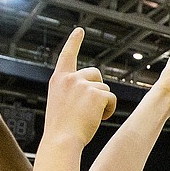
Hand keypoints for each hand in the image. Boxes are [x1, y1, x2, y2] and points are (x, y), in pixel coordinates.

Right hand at [44, 28, 116, 146]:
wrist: (61, 140)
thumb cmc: (61, 128)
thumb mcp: (61, 103)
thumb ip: (72, 91)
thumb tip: (95, 90)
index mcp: (58, 80)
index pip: (67, 56)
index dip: (74, 42)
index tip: (80, 30)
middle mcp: (70, 78)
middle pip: (96, 74)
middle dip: (97, 88)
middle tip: (87, 108)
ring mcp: (83, 84)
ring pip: (105, 88)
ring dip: (102, 103)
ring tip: (88, 117)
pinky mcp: (97, 94)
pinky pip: (111, 98)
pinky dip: (108, 110)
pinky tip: (97, 119)